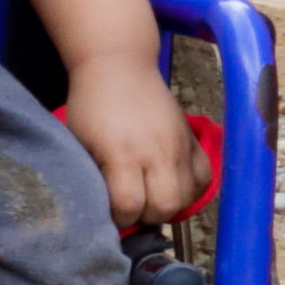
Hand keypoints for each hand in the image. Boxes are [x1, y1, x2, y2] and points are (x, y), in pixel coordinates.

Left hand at [60, 55, 202, 232]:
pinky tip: (173, 187)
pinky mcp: (193, 139)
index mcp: (122, 152)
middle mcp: (157, 151)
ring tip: (151, 198)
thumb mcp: (80, 142)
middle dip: (147, 216)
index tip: (111, 214)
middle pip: (165, 206)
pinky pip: (204, 178)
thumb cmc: (91, 106)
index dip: (119, 218)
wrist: (120, 67)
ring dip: (169, 206)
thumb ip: (94, 177)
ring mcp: (180, 145)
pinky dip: (191, 190)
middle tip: (133, 208)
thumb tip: (103, 211)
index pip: (130, 204)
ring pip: (187, 197)